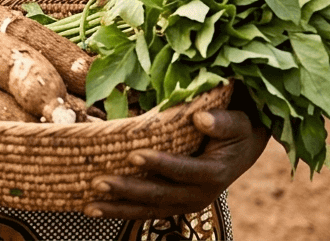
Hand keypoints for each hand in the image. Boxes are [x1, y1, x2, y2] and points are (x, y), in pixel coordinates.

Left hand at [82, 109, 268, 219]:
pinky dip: (120, 210)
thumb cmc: (235, 131)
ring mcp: (183, 203)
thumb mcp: (237, 123)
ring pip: (148, 209)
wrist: (241, 150)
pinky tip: (93, 209)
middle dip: (127, 190)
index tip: (134, 154)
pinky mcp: (172, 204)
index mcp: (214, 174)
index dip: (161, 164)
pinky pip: (144, 211)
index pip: (184, 171)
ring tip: (88, 206)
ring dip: (117, 208)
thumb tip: (202, 118)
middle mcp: (198, 194)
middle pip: (160, 195)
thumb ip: (223, 122)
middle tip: (98, 182)